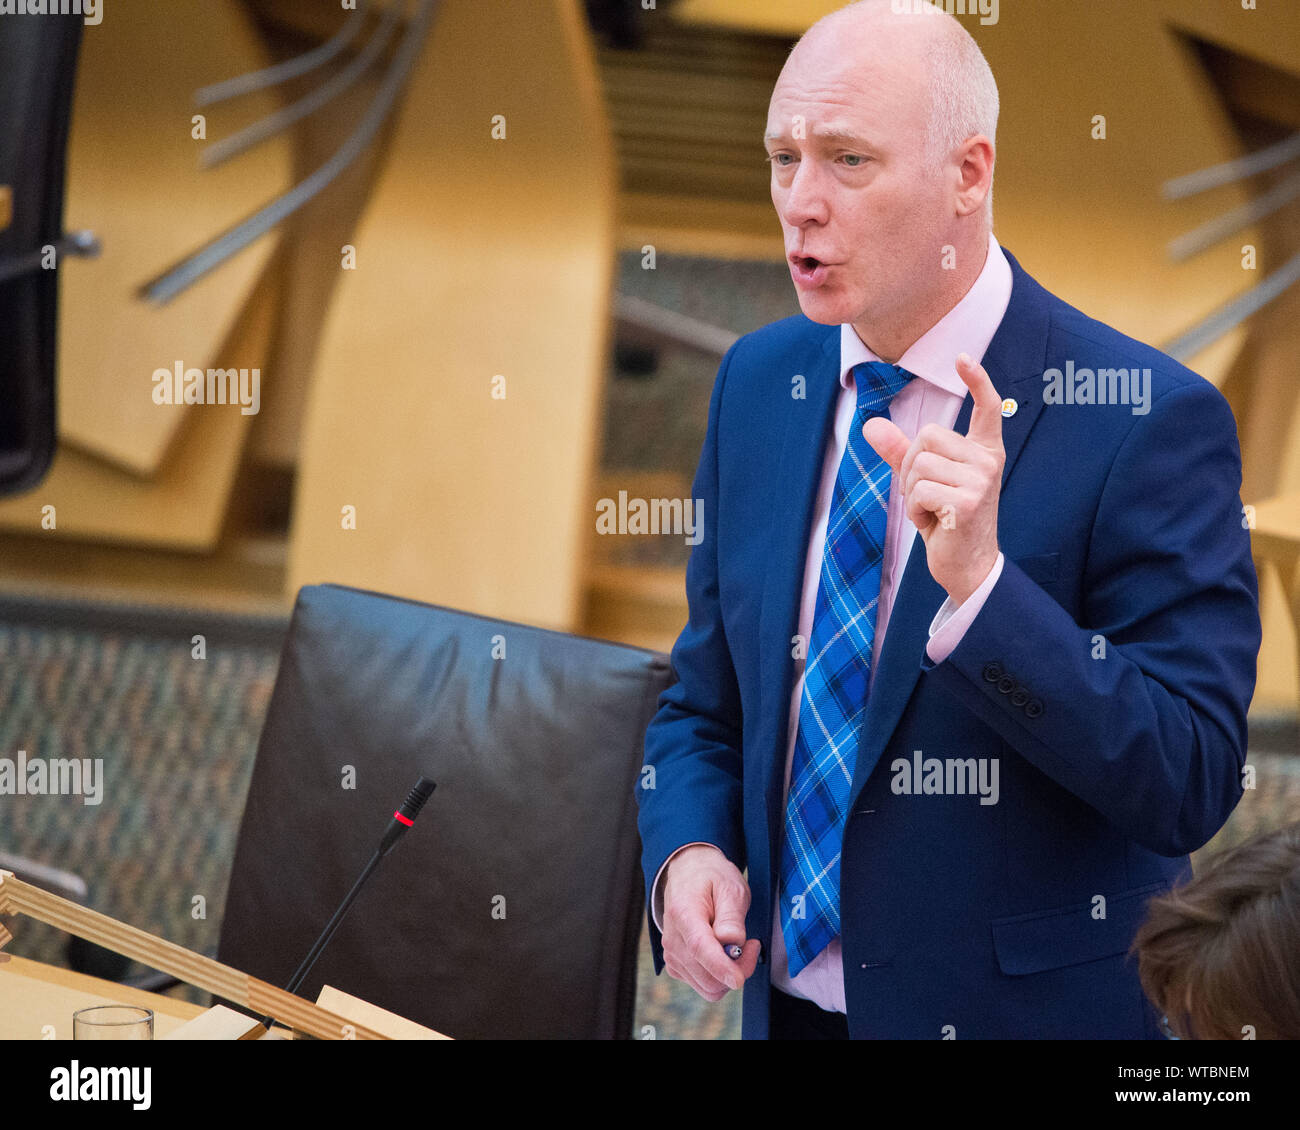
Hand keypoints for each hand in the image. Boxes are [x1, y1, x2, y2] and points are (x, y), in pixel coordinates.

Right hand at [661, 845, 760, 1000]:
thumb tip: (732, 944)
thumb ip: (732, 917)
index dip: (721, 967)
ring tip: (738, 946)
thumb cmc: (711, 878)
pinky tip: (724, 953)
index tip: (739, 978)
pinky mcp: (676, 964)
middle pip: (706, 975)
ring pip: (707, 986)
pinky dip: (719, 977)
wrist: (688, 873)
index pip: (700, 947)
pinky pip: (702, 985)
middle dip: (737, 969)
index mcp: (684, 913)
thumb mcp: (730, 887)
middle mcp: (672, 938)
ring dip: (729, 974)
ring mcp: (672, 954)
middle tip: (752, 945)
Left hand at [863, 352, 1003, 604]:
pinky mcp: (969, 502)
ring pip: (919, 464)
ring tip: (930, 510)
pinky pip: (919, 489)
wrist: (966, 565)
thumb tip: (870, 425)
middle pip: (928, 436)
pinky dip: (915, 509)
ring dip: (911, 491)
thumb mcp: (922, 481)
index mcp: (983, 451)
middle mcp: (987, 461)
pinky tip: (933, 522)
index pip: (988, 407)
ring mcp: (981, 481)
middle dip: (911, 465)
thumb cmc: (946, 520)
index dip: (977, 380)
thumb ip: (899, 452)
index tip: (962, 358)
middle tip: (925, 494)